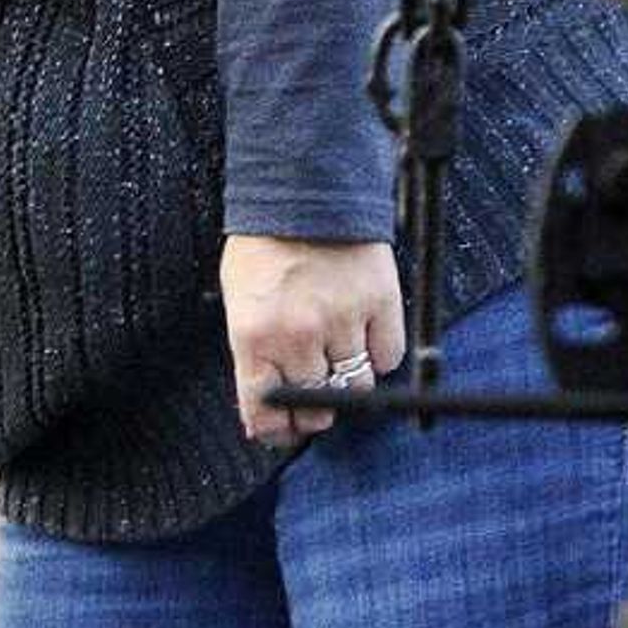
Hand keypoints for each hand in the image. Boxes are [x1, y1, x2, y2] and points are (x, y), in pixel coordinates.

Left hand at [220, 235, 403, 444]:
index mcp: (254, 336)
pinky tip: (364, 342)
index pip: (265, 408)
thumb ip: (253, 358)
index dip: (277, 428)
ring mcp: (343, 319)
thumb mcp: (240, 305)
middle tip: (316, 401)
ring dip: (348, 384)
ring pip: (356, 384)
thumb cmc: (263, 252)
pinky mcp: (381, 303)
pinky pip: (387, 357)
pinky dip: (378, 358)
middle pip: (317, 401)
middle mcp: (299, 334)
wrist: (303, 196)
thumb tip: (265, 412)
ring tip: (339, 366)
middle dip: (315, 410)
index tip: (284, 431)